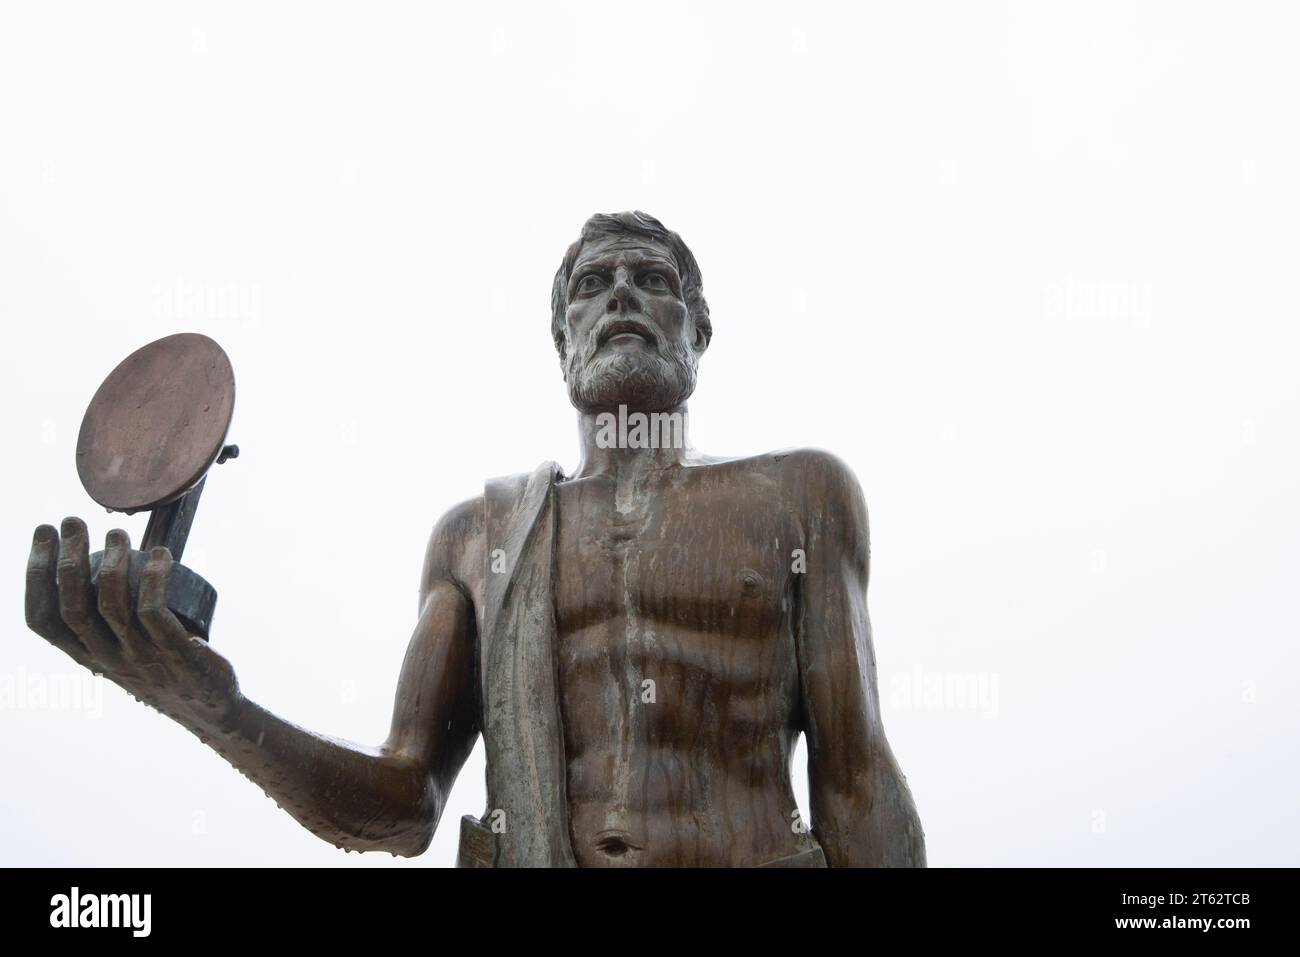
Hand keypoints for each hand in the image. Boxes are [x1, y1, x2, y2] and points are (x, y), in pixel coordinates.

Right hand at [24, 517, 240, 732]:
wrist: (209, 707)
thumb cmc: (165, 667)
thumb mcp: (124, 650)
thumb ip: (108, 621)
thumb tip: (105, 562)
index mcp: (87, 657)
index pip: (43, 619)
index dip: (36, 575)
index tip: (43, 535)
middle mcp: (107, 659)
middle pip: (73, 606)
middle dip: (67, 559)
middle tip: (72, 522)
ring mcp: (141, 657)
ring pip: (113, 606)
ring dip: (112, 563)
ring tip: (116, 534)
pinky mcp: (176, 654)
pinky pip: (155, 612)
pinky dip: (154, 578)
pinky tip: (161, 555)